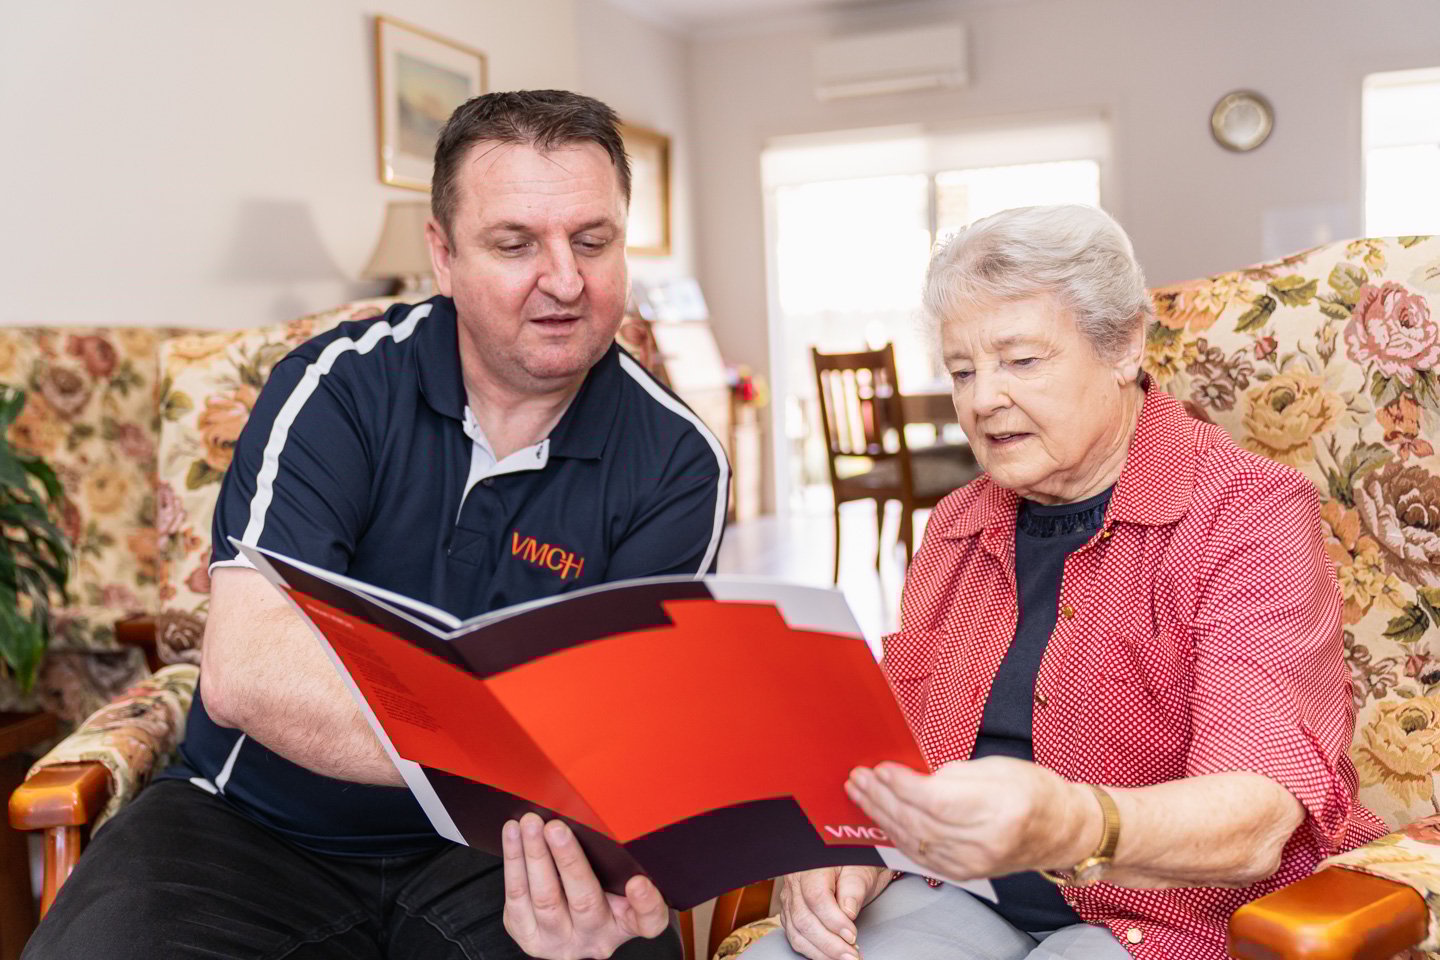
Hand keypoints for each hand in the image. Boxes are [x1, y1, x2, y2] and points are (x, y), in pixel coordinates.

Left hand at [501, 813, 670, 959]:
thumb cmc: (595, 894)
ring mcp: (560, 940)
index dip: (646, 903)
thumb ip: (616, 862)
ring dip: (534, 856)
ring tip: (530, 824)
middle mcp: (595, 936)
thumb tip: (595, 817)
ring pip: (544, 899)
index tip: (638, 882)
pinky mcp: (528, 936)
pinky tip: (513, 834)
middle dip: (568, 860)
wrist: (562, 928)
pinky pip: (516, 898)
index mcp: (626, 922)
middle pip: (585, 901)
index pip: (648, 920)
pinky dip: (514, 861)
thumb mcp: (615, 883)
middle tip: (556, 828)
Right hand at [777, 865, 891, 959]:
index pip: (816, 897)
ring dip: (821, 951)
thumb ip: (854, 889)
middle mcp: (795, 882)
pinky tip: (830, 955)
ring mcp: (789, 897)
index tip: (852, 935)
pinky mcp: (790, 912)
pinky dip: (813, 950)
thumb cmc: (856, 865)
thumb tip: (848, 913)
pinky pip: (795, 936)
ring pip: (797, 931)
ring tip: (844, 958)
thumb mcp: (861, 870)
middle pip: (804, 918)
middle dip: (829, 943)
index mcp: (811, 867)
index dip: (834, 921)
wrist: (849, 864)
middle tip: (852, 955)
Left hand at [844, 756, 1097, 882]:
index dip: (903, 786)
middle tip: (858, 777)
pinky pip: (920, 855)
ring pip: (914, 841)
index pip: (938, 801)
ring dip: (881, 815)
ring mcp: (973, 863)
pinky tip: (879, 815)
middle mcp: (985, 843)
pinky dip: (895, 834)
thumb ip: (952, 774)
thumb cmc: (1032, 790)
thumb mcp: (997, 767)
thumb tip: (910, 775)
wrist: (1061, 831)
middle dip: (882, 799)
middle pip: (920, 823)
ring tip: (859, 792)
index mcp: (999, 810)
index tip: (879, 768)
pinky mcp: (963, 873)